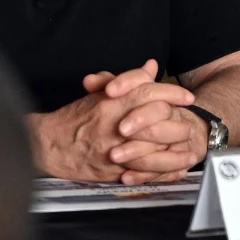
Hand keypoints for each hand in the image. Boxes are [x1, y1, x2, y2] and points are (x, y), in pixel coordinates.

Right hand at [29, 62, 192, 181]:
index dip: (171, 94)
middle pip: (156, 120)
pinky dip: (163, 172)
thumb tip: (151, 67)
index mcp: (111, 104)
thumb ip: (128, 81)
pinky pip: (144, 172)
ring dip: (175, 149)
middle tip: (190, 121)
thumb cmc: (73, 119)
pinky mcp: (113, 171)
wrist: (49, 145)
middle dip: (178, 121)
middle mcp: (114, 125)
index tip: (186, 97)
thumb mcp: (99, 94)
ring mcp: (114, 149)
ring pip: (154, 149)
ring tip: (188, 147)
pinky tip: (176, 170)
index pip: (147, 93)